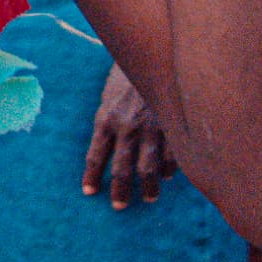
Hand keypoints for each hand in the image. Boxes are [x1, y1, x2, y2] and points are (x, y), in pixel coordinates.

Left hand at [84, 63, 169, 207]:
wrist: (149, 56)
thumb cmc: (124, 79)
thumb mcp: (108, 100)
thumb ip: (108, 125)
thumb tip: (106, 152)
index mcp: (105, 119)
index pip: (95, 156)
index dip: (92, 177)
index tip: (89, 193)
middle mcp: (126, 127)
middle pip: (122, 169)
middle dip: (120, 191)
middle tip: (119, 206)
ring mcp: (151, 129)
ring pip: (149, 169)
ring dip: (149, 187)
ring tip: (148, 197)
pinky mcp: (171, 127)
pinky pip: (172, 157)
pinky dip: (169, 170)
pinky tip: (167, 176)